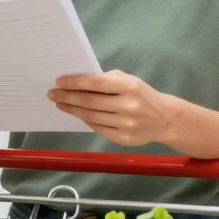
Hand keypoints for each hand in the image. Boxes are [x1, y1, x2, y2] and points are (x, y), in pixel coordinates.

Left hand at [47, 70, 177, 146]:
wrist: (165, 119)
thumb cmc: (142, 95)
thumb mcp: (130, 81)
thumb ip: (108, 80)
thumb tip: (79, 82)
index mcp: (130, 87)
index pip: (96, 83)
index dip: (75, 82)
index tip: (59, 81)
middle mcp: (129, 106)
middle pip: (90, 102)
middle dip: (68, 97)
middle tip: (53, 94)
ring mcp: (126, 124)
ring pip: (91, 117)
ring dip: (72, 110)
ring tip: (61, 104)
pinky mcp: (124, 139)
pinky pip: (98, 128)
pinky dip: (86, 120)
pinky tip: (78, 114)